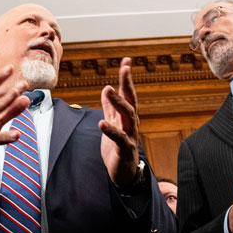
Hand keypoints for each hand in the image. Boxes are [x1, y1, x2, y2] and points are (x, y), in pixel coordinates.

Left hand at [99, 57, 141, 186]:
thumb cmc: (118, 147)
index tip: (126, 60)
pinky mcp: (126, 149)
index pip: (127, 93)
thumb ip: (110, 108)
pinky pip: (119, 138)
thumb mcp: (112, 123)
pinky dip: (111, 130)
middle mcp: (131, 123)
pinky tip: (102, 123)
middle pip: (131, 100)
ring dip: (118, 102)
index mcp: (126, 116)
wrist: (123, 173)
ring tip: (109, 89)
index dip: (126, 77)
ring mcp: (130, 135)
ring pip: (128, 115)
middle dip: (127, 83)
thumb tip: (106, 89)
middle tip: (125, 68)